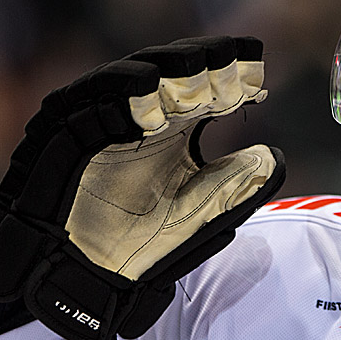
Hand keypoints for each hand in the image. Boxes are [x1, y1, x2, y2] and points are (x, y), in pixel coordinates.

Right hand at [0, 36, 284, 339]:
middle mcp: (142, 115)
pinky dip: (120, 90)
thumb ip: (238, 183)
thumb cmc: (142, 245)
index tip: (261, 77)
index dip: (235, 77)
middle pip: (177, 69)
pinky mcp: (65, 125)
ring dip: (170, 68)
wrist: (84, 276)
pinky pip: (91, 96)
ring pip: (137, 71)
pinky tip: (151, 91)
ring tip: (202, 69)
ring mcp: (104, 115)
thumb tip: (275, 155)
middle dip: (208, 63)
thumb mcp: (202, 212)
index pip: (210, 86)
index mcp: (177, 129)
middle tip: (236, 64)